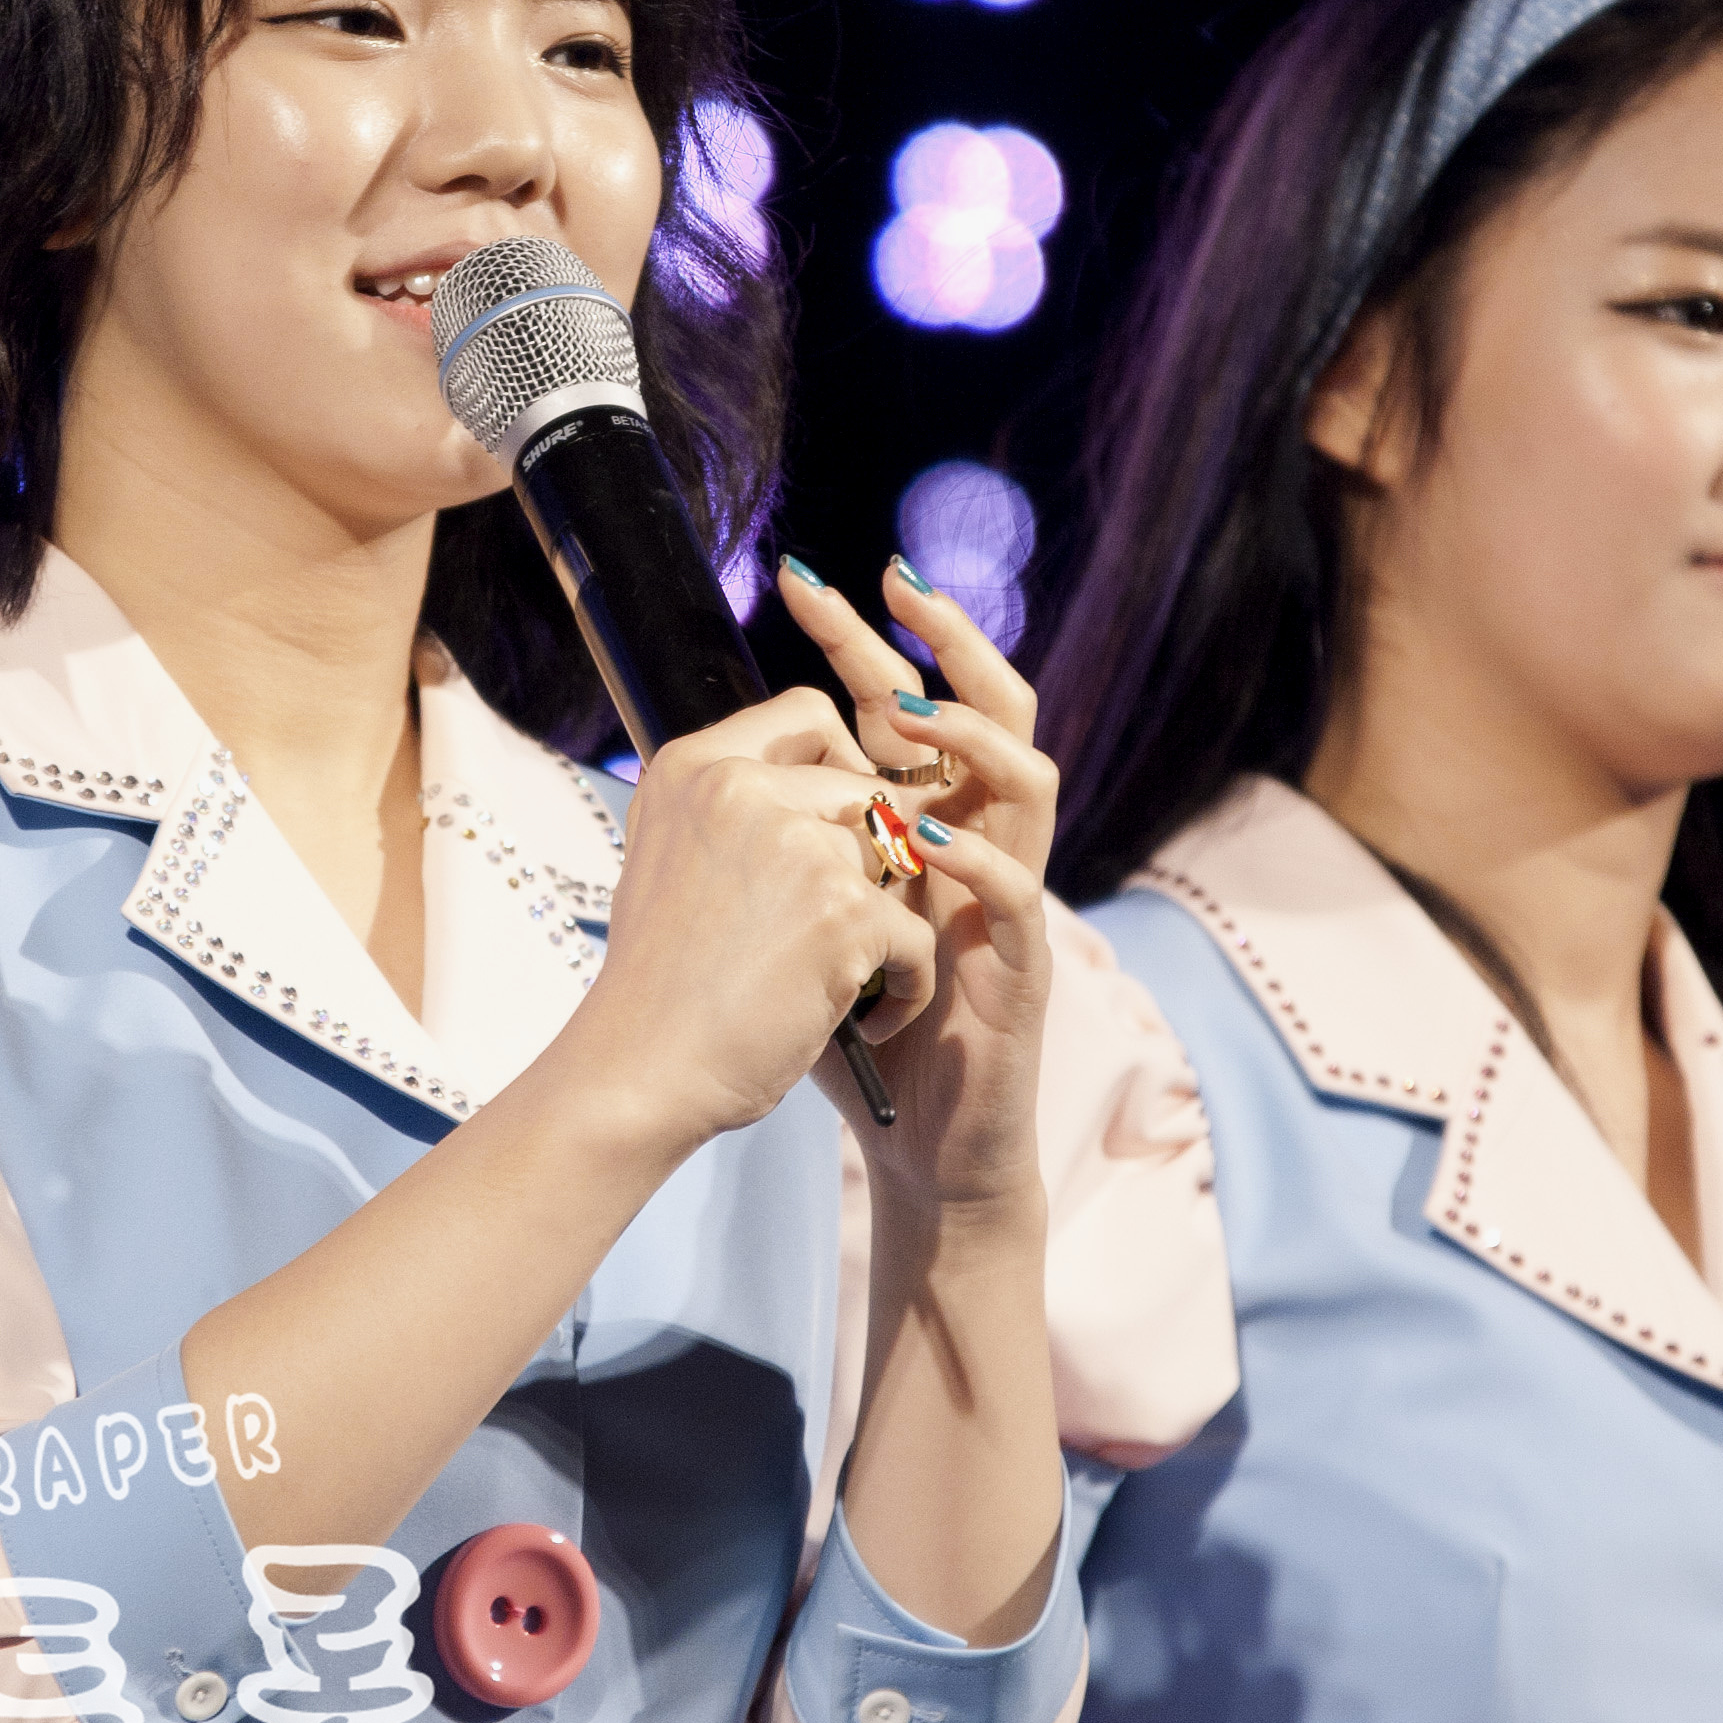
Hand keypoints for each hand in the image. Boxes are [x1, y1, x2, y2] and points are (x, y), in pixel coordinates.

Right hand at [569, 686, 934, 1160]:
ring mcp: (795, 844)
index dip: (841, 765)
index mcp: (693, 766)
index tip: (835, 826)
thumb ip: (733, 806)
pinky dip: (907, 984)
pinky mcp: (842, 911)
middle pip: (868, 788)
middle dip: (873, 858)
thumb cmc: (661, 982)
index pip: (808, 714)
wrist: (642, 1071)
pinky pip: (917, 933)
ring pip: (899, 859)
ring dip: (891, 920)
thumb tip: (819, 778)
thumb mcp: (671, 856)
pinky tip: (870, 1016)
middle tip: (844, 926)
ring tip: (854, 975)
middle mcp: (740, 788)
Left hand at [773, 555, 1055, 1216]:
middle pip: (993, 709)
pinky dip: (977, 860)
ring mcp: (1011, 901)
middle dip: (946, 639)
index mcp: (929, 822)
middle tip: (896, 582)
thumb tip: (693, 771)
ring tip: (912, 712)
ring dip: (970, 737)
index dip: (863, 637)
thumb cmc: (853, 1027)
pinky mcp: (1022, 969)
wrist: (918, 1143)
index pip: (908, 703)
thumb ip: (776, 845)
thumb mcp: (802, 914)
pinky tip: (927, 841)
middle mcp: (982, 842)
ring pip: (1028, 783)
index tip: (804, 579)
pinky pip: (1018, 894)